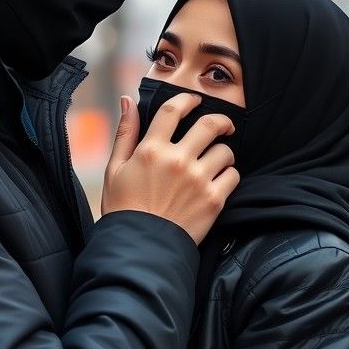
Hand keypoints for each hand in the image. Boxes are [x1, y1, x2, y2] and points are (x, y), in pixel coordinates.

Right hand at [101, 93, 239, 244]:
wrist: (139, 249)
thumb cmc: (124, 209)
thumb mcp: (115, 169)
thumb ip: (125, 133)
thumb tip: (128, 100)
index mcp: (151, 150)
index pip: (174, 110)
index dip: (188, 100)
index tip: (195, 101)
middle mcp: (177, 161)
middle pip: (210, 124)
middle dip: (221, 121)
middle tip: (223, 126)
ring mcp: (198, 180)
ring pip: (225, 151)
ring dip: (223, 153)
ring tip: (216, 161)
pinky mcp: (213, 200)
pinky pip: (233, 176)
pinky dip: (229, 176)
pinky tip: (218, 181)